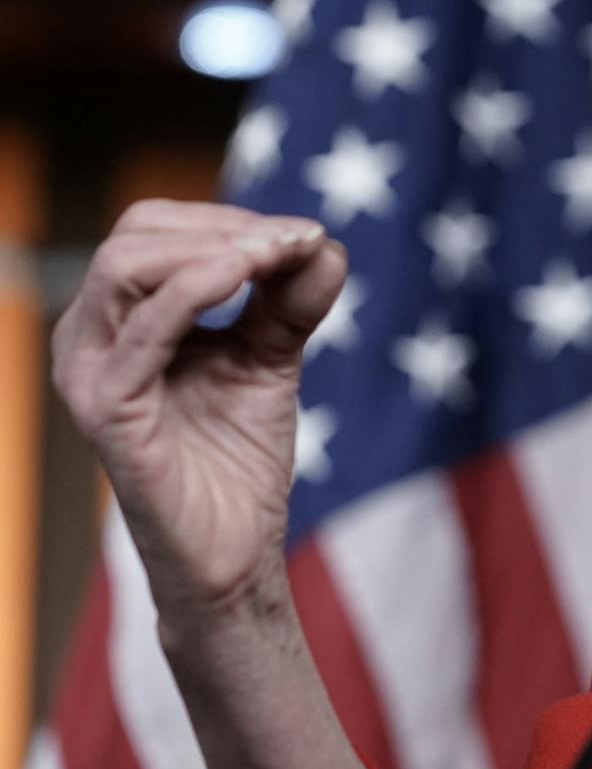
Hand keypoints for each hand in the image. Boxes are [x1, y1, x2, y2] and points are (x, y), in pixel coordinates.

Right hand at [51, 200, 347, 616]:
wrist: (234, 549)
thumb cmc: (238, 454)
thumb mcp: (271, 356)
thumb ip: (291, 298)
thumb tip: (323, 242)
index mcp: (121, 318)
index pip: (156, 229)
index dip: (232, 219)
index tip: (307, 234)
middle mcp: (90, 338)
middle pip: (136, 236)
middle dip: (226, 227)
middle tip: (298, 241)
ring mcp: (91, 374)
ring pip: (126, 268)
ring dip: (217, 248)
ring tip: (281, 255)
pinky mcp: (108, 412)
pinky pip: (141, 333)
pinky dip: (195, 290)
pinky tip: (245, 276)